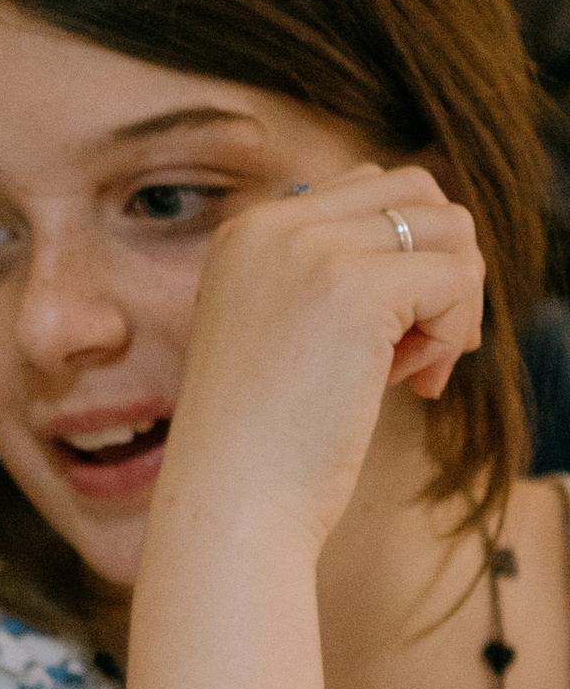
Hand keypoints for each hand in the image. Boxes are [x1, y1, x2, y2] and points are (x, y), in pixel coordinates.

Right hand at [162, 164, 483, 555]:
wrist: (231, 500)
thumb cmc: (263, 439)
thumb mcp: (282, 330)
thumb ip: (332, 274)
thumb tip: (437, 240)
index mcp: (246, 232)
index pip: (368, 188)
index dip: (403, 257)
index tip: (388, 336)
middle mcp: (271, 226)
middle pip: (417, 192)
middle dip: (441, 266)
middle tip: (420, 348)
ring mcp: (310, 251)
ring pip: (448, 228)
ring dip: (453, 300)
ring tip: (414, 368)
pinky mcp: (354, 289)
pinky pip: (457, 279)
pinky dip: (455, 334)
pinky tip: (414, 385)